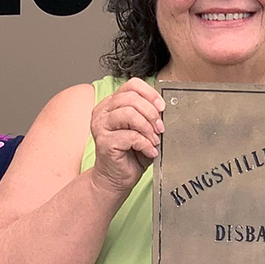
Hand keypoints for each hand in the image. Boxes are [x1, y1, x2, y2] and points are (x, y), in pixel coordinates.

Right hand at [88, 78, 163, 195]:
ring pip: (129, 114)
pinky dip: (145, 144)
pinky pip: (131, 136)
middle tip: (160, 128)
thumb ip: (149, 116)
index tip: (162, 107)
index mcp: (111, 104)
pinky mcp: (104, 142)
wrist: (116, 178)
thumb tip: (164, 108)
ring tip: (154, 140)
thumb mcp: (143, 130)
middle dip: (151, 113)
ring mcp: (100, 126)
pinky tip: (150, 151)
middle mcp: (102, 112)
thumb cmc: (130, 154)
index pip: (131, 85)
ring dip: (148, 128)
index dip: (150, 93)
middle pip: (131, 98)